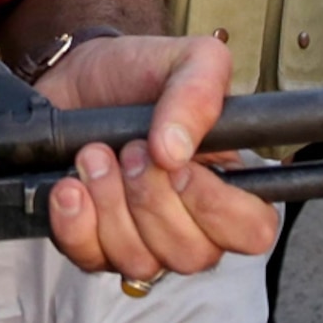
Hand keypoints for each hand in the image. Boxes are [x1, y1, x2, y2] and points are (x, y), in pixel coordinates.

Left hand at [38, 32, 277, 280]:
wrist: (77, 76)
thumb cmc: (140, 72)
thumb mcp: (186, 60)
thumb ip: (199, 93)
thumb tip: (176, 152)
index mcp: (227, 184)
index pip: (253, 232)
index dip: (217, 208)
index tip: (179, 165)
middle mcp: (191, 224)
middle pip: (192, 255)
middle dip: (151, 198)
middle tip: (131, 148)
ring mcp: (142, 241)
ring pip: (140, 262)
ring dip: (111, 203)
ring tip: (94, 153)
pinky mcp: (93, 245)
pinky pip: (90, 258)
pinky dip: (76, 221)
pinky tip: (69, 184)